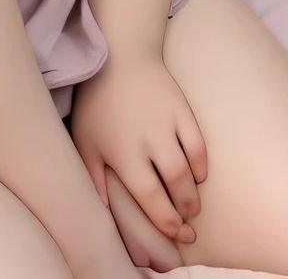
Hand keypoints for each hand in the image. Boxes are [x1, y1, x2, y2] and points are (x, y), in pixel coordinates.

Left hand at [70, 56, 207, 246]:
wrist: (121, 54)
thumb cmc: (97, 101)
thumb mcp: (85, 138)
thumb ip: (92, 176)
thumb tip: (102, 211)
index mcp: (122, 151)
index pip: (149, 196)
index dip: (164, 220)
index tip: (174, 233)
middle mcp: (148, 140)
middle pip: (174, 186)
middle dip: (184, 212)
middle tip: (187, 225)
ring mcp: (168, 123)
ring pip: (189, 169)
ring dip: (194, 194)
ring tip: (192, 206)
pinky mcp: (183, 110)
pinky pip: (199, 145)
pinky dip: (201, 165)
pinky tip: (197, 175)